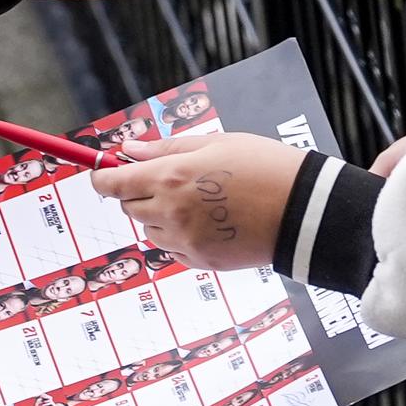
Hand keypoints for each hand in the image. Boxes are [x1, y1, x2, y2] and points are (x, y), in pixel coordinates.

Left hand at [89, 129, 300, 270]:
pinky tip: (208, 222)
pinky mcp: (202, 261)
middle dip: (136, 193)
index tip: (101, 173)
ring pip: (149, 230)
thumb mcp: (216, 144)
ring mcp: (185, 240)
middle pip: (128, 207)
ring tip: (196, 201)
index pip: (113, 183)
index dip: (101, 177)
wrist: (304, 210)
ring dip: (157, 216)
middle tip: (165, 180)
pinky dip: (178, 237)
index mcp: (171, 177)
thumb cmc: (265, 167)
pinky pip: (172, 250)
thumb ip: (167, 149)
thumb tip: (127, 151)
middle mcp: (171, 212)